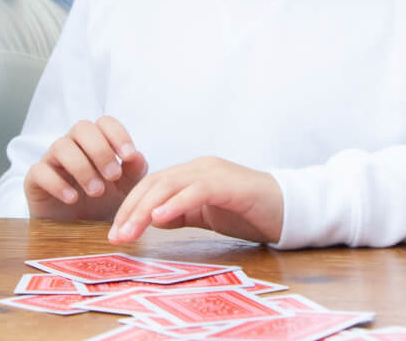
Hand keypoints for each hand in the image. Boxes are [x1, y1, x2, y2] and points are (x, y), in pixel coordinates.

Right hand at [24, 117, 148, 222]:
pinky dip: (57, 184)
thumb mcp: (125, 189)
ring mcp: (51, 160)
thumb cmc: (102, 202)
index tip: (129, 156)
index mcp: (95, 141)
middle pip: (82, 128)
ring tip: (97, 191)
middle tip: (114, 176)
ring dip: (82, 167)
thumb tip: (138, 156)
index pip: (104, 122)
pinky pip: (40, 171)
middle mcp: (72, 144)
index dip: (118, 134)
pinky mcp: (35, 180)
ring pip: (61, 146)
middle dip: (100, 150)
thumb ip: (134, 171)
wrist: (78, 229)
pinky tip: (72, 198)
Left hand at [108, 157, 283, 245]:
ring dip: (145, 209)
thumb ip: (182, 213)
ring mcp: (214, 172)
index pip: (152, 185)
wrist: (289, 210)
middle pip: (155, 183)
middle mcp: (200, 167)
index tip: (117, 233)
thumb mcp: (208, 215)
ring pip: (169, 185)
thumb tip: (154, 218)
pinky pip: (196, 191)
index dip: (131, 206)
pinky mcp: (228, 184)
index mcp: (193, 173)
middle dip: (131, 209)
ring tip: (131, 232)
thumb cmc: (250, 213)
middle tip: (117, 236)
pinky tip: (160, 218)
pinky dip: (175, 203)